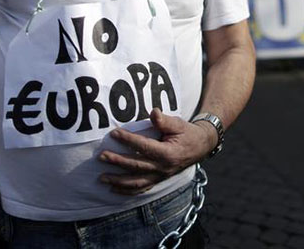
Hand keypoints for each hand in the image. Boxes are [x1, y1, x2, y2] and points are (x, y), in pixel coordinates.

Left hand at [98, 109, 215, 195]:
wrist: (201, 146)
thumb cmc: (187, 133)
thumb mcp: (178, 124)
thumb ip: (165, 120)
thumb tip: (153, 112)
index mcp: (168, 153)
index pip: (144, 146)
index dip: (128, 140)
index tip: (114, 134)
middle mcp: (163, 168)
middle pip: (136, 166)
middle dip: (117, 162)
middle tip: (102, 156)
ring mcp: (161, 176)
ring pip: (136, 182)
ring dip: (118, 181)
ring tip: (102, 178)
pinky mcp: (159, 180)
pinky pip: (142, 188)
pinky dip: (127, 191)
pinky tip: (114, 189)